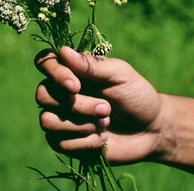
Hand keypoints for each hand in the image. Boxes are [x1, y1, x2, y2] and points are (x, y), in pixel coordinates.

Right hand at [35, 46, 164, 163]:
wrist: (151, 130)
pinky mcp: (66, 141)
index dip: (54, 72)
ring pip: (47, 121)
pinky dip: (85, 142)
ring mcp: (62, 117)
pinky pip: (59, 143)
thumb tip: (62, 50)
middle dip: (77, 105)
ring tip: (106, 123)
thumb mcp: (120, 75)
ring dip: (81, 125)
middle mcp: (62, 92)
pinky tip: (103, 138)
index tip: (76, 85)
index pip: (44, 62)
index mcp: (73, 70)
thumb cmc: (136, 94)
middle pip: (42, 95)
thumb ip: (91, 65)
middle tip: (106, 108)